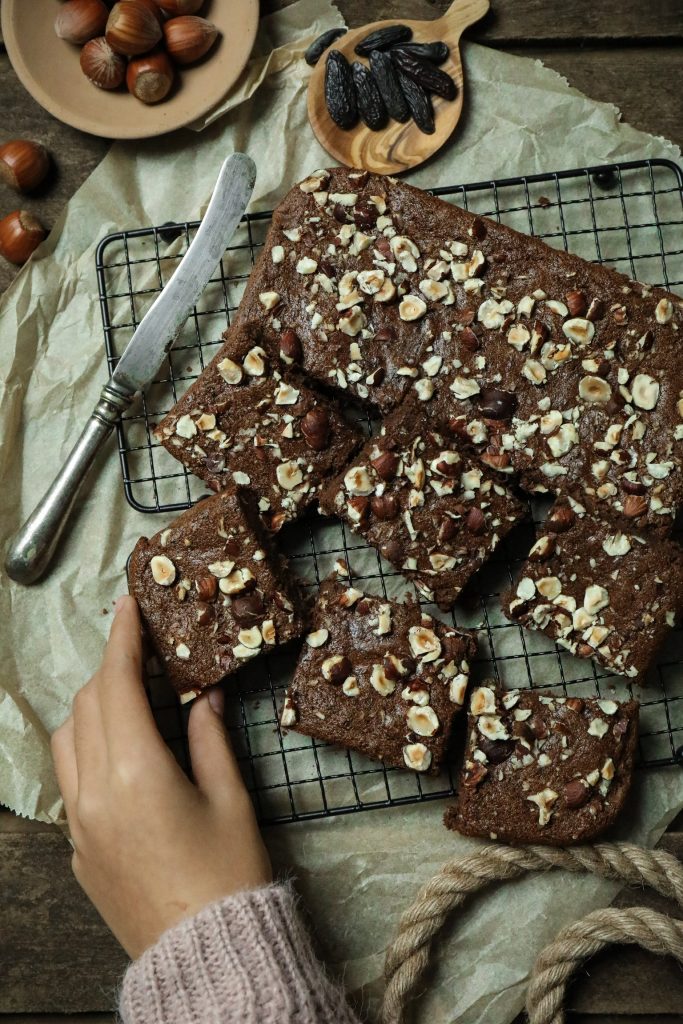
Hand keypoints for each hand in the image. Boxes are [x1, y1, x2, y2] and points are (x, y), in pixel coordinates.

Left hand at [51, 595, 271, 959]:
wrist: (205, 955)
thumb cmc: (229, 873)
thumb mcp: (230, 798)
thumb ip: (209, 738)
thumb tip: (203, 696)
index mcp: (135, 771)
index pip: (119, 683)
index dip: (123, 638)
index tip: (128, 605)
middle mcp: (94, 791)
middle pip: (88, 704)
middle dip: (113, 668)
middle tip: (145, 651)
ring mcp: (79, 823)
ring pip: (67, 739)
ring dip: (94, 707)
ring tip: (132, 699)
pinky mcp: (78, 848)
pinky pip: (70, 779)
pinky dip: (88, 749)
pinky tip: (124, 755)